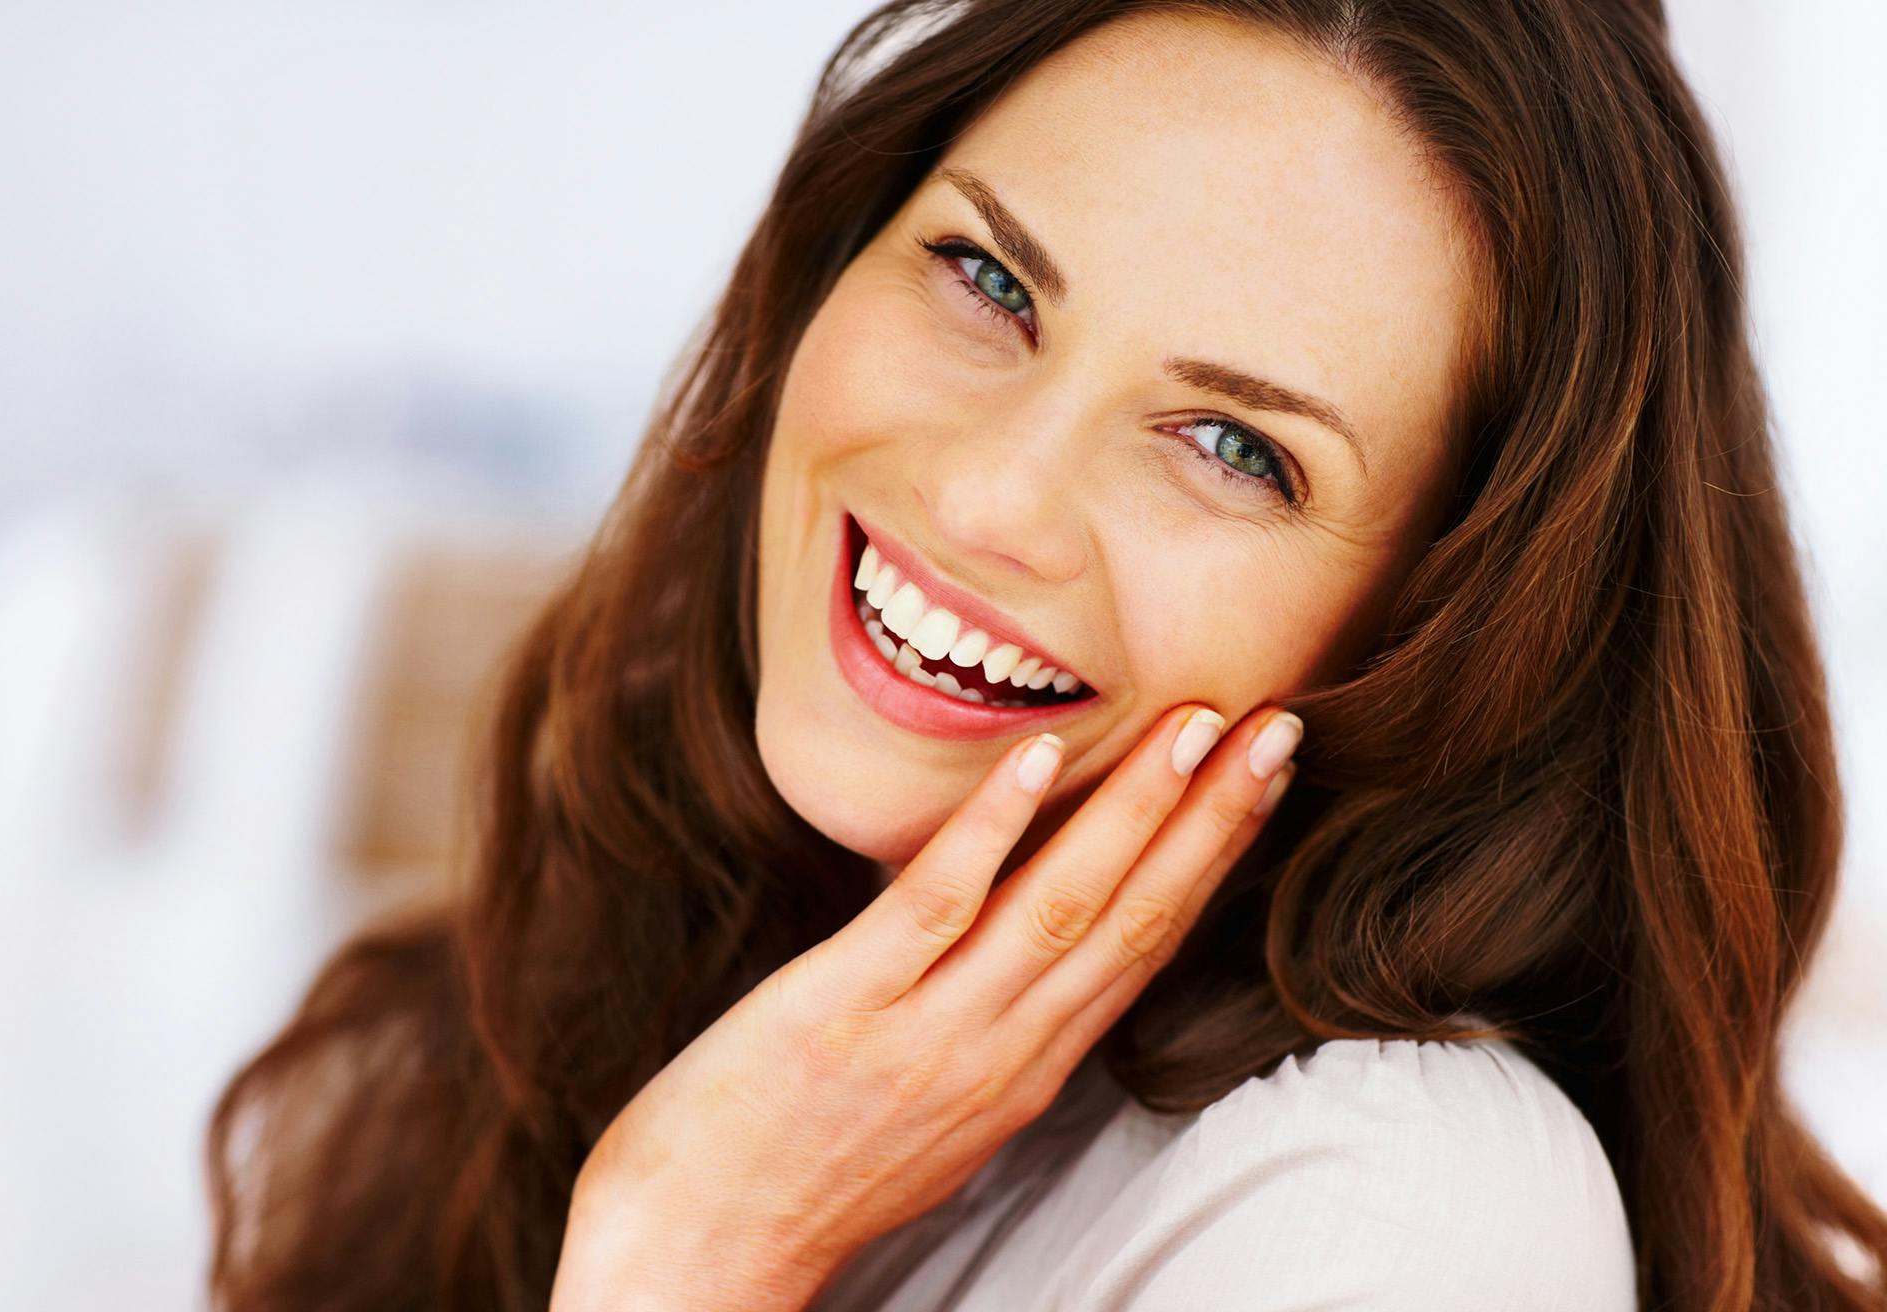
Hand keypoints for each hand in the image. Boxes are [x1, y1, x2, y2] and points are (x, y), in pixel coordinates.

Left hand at [549, 702, 1302, 1311]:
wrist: (701, 1250)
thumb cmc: (807, 1165)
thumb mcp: (936, 1107)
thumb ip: (990, 1025)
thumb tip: (1019, 942)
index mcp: (1026, 1067)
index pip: (1146, 945)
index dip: (1213, 857)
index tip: (1262, 777)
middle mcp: (1001, 1052)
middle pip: (1134, 920)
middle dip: (1214, 821)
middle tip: (1278, 727)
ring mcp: (928, 1031)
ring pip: (1060, 908)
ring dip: (1137, 811)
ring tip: (1196, 728)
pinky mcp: (844, 1007)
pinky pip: (936, 907)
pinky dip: (994, 828)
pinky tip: (1040, 757)